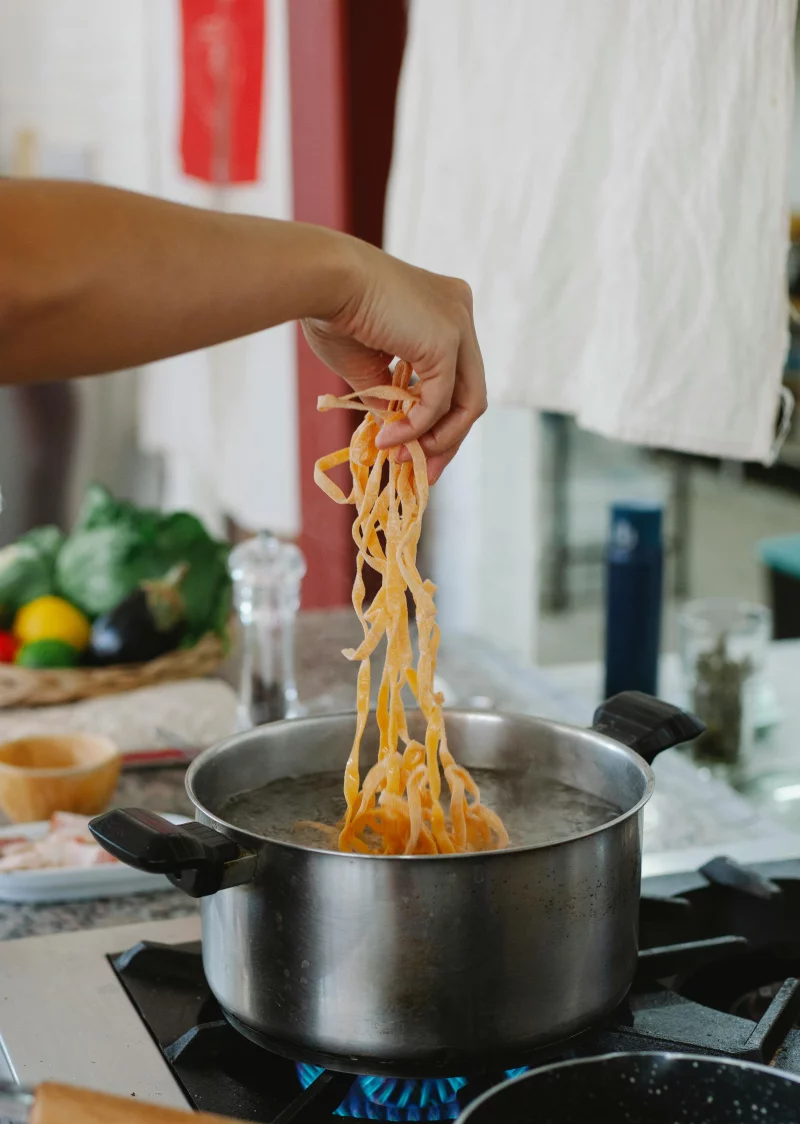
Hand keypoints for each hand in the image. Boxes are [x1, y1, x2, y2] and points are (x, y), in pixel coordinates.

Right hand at [302, 237, 486, 482]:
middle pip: (468, 393)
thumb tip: (395, 435)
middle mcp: (460, 312)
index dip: (439, 420)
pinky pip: (440, 401)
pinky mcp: (449, 340)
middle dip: (446, 439)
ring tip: (402, 459)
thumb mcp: (366, 364)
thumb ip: (388, 396)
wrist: (322, 280)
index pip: (455, 377)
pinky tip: (390, 439)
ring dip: (436, 439)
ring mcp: (459, 324)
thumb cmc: (331, 312)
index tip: (415, 451)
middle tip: (423, 472)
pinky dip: (417, 428)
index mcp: (443, 310)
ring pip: (467, 402)